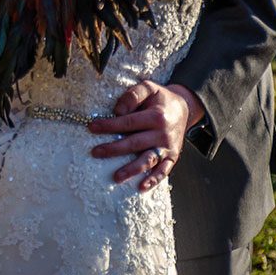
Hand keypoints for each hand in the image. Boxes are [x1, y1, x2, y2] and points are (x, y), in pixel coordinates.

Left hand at [87, 81, 203, 191]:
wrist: (183, 107)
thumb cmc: (160, 97)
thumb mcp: (149, 87)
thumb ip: (133, 95)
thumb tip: (118, 111)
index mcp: (156, 116)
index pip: (128, 123)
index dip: (110, 125)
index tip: (92, 127)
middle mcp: (162, 134)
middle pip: (135, 144)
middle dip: (114, 149)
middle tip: (95, 153)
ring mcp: (168, 148)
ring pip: (148, 161)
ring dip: (132, 170)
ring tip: (116, 177)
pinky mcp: (172, 157)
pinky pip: (164, 171)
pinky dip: (154, 180)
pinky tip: (141, 187)